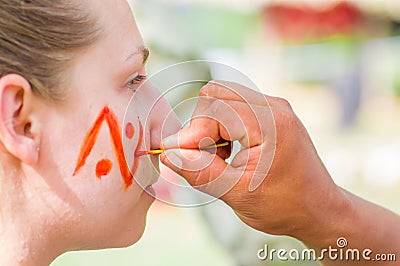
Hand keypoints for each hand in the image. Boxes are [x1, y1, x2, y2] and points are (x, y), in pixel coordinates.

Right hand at [160, 81, 343, 239]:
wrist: (317, 208)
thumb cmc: (283, 206)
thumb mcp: (237, 194)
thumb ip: (200, 172)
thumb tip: (169, 153)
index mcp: (270, 123)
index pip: (214, 110)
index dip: (191, 133)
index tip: (177, 156)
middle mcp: (274, 106)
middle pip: (215, 95)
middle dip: (200, 126)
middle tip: (207, 158)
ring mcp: (273, 106)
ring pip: (222, 97)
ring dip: (210, 125)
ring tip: (220, 156)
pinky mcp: (270, 112)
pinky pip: (233, 104)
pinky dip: (221, 124)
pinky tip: (229, 150)